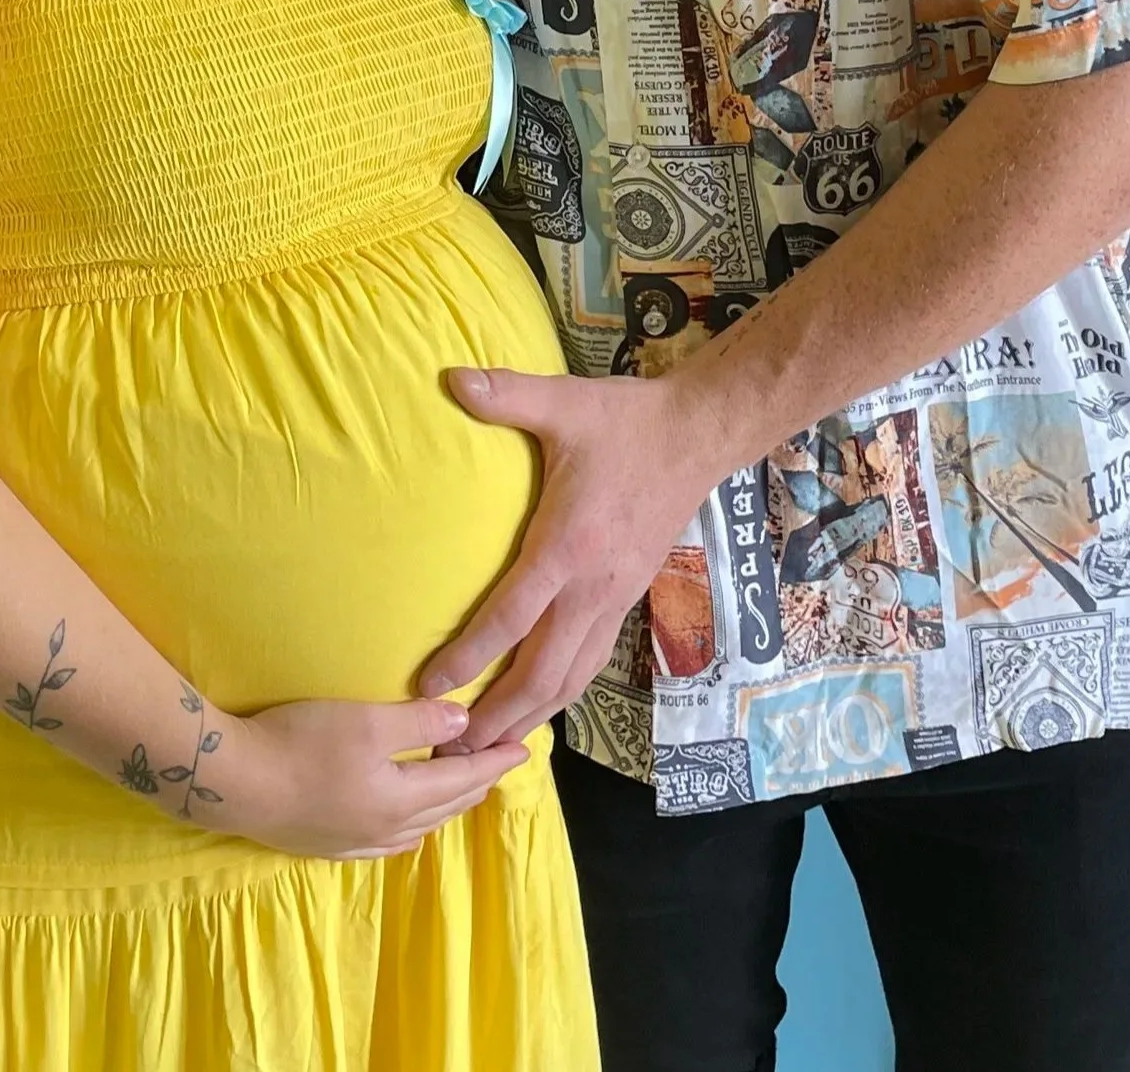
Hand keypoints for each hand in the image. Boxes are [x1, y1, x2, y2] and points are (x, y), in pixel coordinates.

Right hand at [219, 696, 531, 860]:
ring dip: (446, 806)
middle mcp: (385, 830)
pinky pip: (389, 842)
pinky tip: (408, 832)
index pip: (461, 779)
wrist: (236, 781)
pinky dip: (412, 828)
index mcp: (400, 800)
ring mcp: (354, 841)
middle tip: (500, 765)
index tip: (523, 750)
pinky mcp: (328, 844)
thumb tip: (464, 722)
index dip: (493, 763)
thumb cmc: (303, 743)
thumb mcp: (366, 721)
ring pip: (418, 827)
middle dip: (476, 784)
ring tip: (463, 789)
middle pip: (444, 807)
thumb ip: (418, 723)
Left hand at [419, 367, 721, 753]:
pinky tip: (539, 704)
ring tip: (489, 747)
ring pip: (571, 678)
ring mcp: (615, 597)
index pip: (511, 615)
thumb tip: (452, 377)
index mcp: (568, 544)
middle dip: (498, 716)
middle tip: (452, 751)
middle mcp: (592, 585)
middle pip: (543, 673)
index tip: (430, 688)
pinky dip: (561, 692)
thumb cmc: (625, 422)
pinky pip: (591, 661)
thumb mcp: (564, 402)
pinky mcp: (628, 597)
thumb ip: (506, 394)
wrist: (698, 436)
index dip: (470, 656)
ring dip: (530, 716)